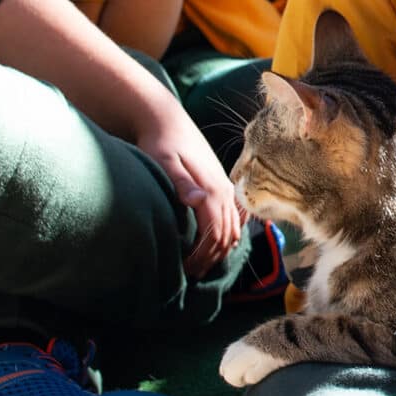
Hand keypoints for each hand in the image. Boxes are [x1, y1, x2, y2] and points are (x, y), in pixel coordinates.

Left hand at [136, 104, 241, 278]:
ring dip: (220, 250)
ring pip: (233, 229)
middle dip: (211, 258)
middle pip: (226, 236)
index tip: (185, 270)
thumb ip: (182, 183)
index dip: (202, 255)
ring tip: (202, 265)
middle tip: (192, 275)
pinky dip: (230, 235)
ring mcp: (226, 190)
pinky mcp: (223, 188)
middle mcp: (225, 192)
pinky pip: (235, 218)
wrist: (166, 120)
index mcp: (212, 191)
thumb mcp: (164, 162)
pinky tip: (219, 246)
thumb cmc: (159, 143)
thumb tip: (199, 201)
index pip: (215, 233)